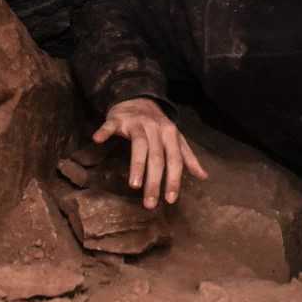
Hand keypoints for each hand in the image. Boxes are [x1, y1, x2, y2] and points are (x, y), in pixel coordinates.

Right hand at [94, 97, 208, 208]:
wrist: (139, 98)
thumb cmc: (158, 125)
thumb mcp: (175, 139)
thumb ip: (187, 158)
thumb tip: (203, 176)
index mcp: (171, 135)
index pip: (174, 160)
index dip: (174, 180)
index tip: (171, 200)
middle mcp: (156, 128)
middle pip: (157, 157)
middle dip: (154, 181)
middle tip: (150, 204)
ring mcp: (137, 123)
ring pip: (139, 145)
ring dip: (137, 165)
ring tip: (134, 185)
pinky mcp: (118, 119)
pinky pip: (111, 126)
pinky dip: (105, 131)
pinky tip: (98, 140)